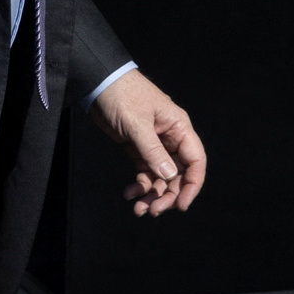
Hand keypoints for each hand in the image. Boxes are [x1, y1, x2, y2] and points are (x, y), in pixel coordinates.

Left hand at [91, 70, 206, 217]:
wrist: (98, 83)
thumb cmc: (122, 95)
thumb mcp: (137, 123)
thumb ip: (152, 150)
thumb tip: (169, 176)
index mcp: (179, 128)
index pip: (195, 161)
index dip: (192, 185)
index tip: (181, 205)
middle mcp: (171, 138)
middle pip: (178, 174)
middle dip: (167, 195)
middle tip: (153, 210)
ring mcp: (155, 144)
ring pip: (160, 177)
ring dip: (152, 194)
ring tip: (139, 210)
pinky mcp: (138, 148)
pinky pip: (145, 172)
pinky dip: (139, 185)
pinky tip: (128, 194)